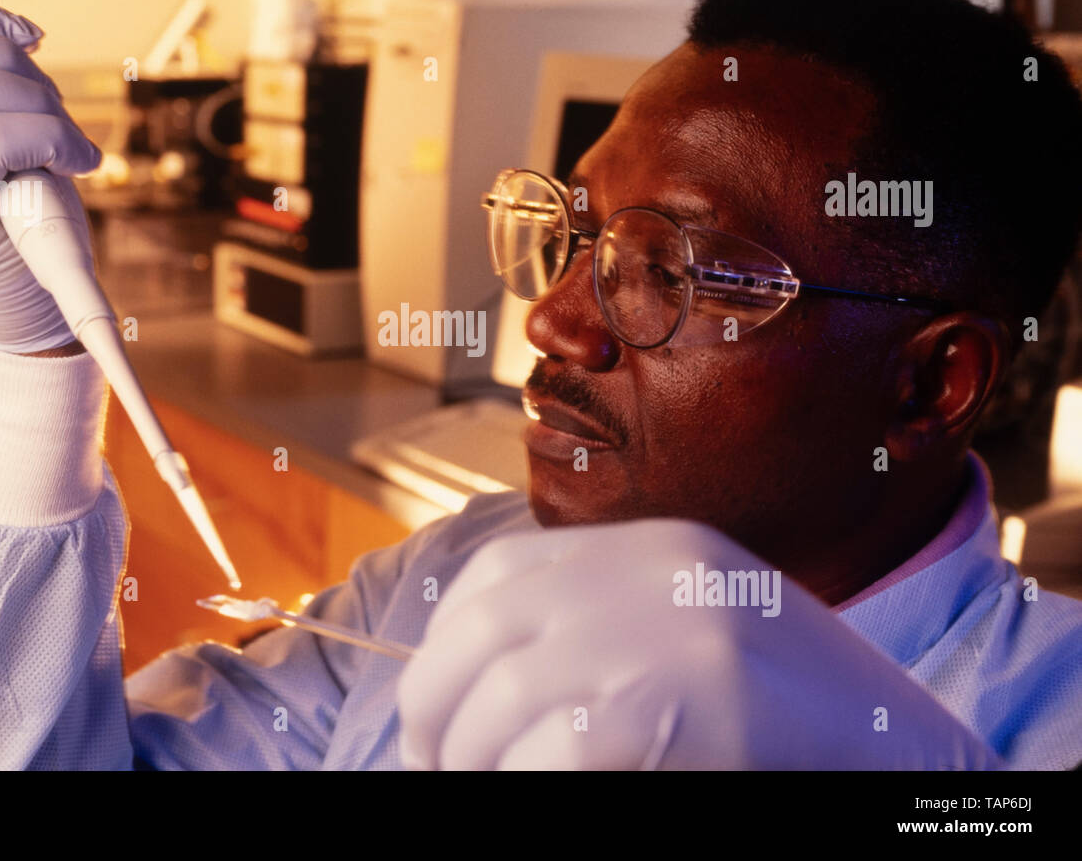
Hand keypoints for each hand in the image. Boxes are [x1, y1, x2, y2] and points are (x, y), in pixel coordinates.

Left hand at [398, 518, 1002, 768]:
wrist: (906, 749)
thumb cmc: (784, 714)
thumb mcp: (685, 636)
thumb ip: (596, 633)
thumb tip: (473, 688)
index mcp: (651, 547)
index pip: (496, 573)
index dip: (445, 644)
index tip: (436, 709)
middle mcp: (654, 569)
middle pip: (482, 631)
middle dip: (434, 708)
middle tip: (436, 765)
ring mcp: (674, 627)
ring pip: (503, 698)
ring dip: (470, 760)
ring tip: (473, 789)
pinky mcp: (692, 699)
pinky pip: (558, 749)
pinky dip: (522, 782)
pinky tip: (533, 795)